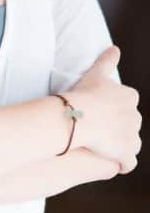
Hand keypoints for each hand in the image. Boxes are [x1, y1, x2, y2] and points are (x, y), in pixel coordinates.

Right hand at [67, 45, 141, 173]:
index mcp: (130, 97)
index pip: (126, 105)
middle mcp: (135, 116)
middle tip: (96, 129)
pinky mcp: (126, 154)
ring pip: (130, 144)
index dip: (112, 110)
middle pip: (128, 125)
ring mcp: (132, 137)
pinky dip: (122, 164)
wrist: (77, 116)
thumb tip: (115, 48)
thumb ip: (107, 61)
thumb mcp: (96, 73)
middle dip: (117, 128)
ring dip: (120, 147)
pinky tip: (111, 162)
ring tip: (102, 146)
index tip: (99, 113)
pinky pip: (127, 164)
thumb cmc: (84, 94)